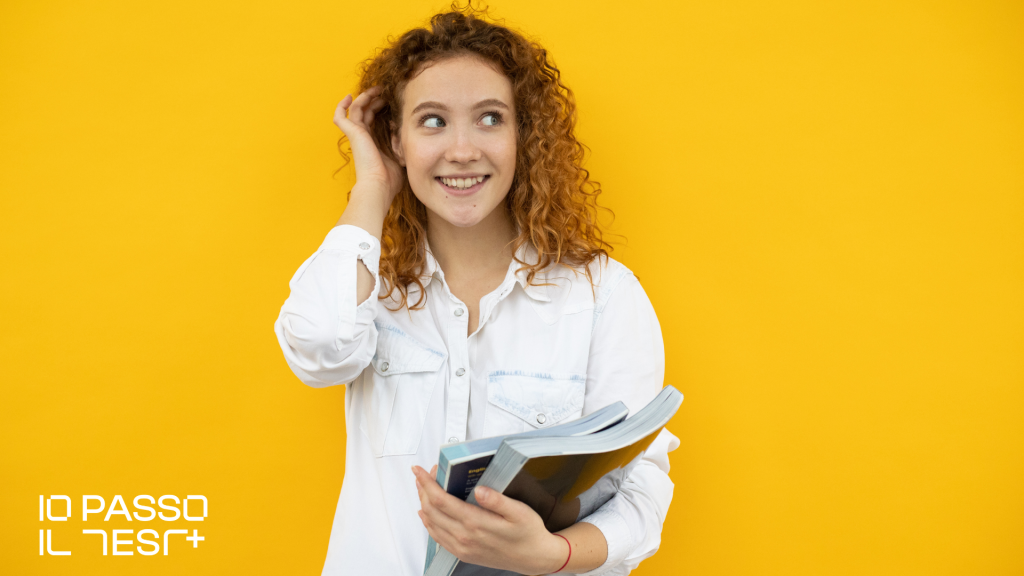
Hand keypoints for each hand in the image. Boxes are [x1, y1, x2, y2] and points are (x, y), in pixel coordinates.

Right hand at [333, 87, 404, 209]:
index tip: (390, 99)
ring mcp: (356, 134)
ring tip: (377, 88)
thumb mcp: (401, 155)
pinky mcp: (352, 134)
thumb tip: (405, 129)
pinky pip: (340, 117)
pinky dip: (341, 106)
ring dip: (365, 97)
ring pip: (356, 109)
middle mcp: (363, 137)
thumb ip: (401, 143)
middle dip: (374, 99)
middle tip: (385, 90)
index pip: (374, 119)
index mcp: (373, 142)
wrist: (379, 185)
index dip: (380, 107)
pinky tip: (349, 96)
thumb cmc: (390, 178)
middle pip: (365, 111)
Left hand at [414, 465, 568, 574]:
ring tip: (423, 488)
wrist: (533, 558)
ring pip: (431, 523)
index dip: (427, 484)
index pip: (441, 500)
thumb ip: (498, 501)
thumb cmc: (528, 533)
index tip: (420, 471)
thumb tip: (480, 490)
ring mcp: (462, 547)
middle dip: (423, 490)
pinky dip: (428, 523)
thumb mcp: (520, 512)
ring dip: (423, 504)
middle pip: (432, 510)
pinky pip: (437, 538)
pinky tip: (427, 515)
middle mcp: (465, 537)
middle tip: (422, 475)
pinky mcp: (463, 553)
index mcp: (476, 523)